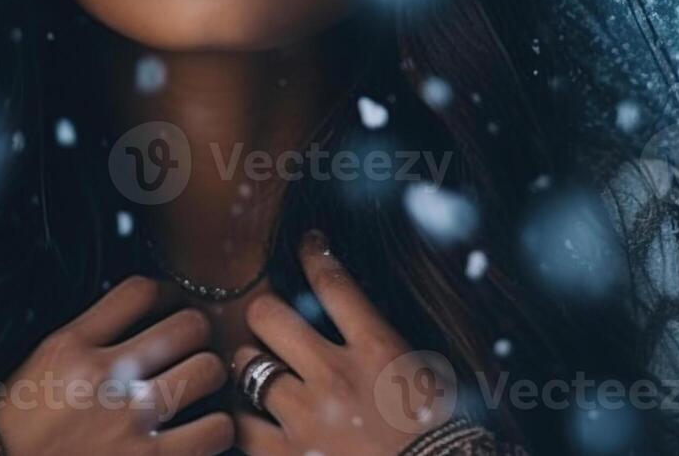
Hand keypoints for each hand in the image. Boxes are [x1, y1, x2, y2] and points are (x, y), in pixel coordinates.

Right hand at [0, 276, 233, 455]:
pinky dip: (217, 427)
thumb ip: (87, 334)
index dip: (166, 293)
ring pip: (208, 371)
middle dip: (197, 333)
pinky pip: (216, 431)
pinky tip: (202, 428)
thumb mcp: (40, 364)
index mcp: (71, 346)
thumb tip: (139, 308)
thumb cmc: (21, 425)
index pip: (139, 291)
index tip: (170, 305)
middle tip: (192, 346)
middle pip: (188, 325)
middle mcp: (103, 378)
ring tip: (199, 385)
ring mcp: (128, 422)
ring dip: (209, 376)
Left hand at [233, 232, 455, 455]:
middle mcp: (336, 377)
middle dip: (264, 315)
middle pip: (268, 314)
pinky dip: (240, 420)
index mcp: (379, 351)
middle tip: (270, 327)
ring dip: (249, 367)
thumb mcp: (426, 380)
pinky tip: (247, 418)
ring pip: (245, 366)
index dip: (314, 254)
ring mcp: (306, 420)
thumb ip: (385, 346)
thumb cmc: (439, 436)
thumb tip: (356, 316)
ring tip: (257, 376)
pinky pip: (239, 427)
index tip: (307, 243)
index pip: (334, 283)